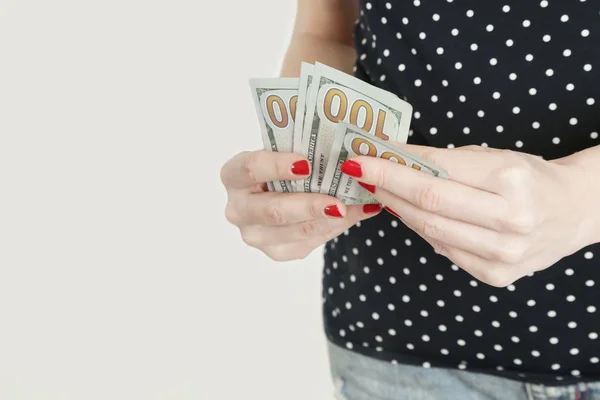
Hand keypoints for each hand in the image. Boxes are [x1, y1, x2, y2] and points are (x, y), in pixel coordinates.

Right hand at [220, 150, 381, 260]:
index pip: (251, 169)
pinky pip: (306, 244)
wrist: (282, 191)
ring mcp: (253, 234)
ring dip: (327, 221)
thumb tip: (347, 156)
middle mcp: (237, 208)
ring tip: (355, 209)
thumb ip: (304, 152)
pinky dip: (332, 229)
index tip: (306, 164)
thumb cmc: (284, 165)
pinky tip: (352, 216)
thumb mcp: (286, 152)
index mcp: (233, 175)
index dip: (277, 166)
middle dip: (309, 206)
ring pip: (293, 231)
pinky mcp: (274, 252)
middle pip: (273, 210)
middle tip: (339, 203)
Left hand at [341, 144, 591, 285]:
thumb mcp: (494, 157)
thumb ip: (447, 162)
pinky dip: (420, 230)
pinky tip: (407, 214)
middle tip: (360, 172)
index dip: (395, 164)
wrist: (573, 212)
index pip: (437, 171)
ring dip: (396, 209)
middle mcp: (510, 220)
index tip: (366, 155)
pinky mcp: (495, 276)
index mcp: (511, 180)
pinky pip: (443, 250)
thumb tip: (394, 161)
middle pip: (428, 204)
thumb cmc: (529, 178)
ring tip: (377, 191)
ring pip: (430, 231)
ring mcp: (503, 254)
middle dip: (386, 186)